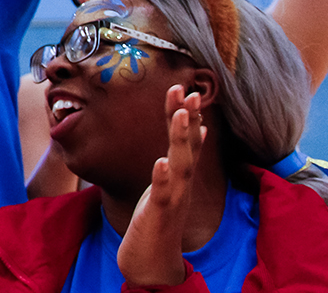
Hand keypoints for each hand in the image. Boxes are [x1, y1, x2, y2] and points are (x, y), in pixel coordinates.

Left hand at [118, 85, 204, 286]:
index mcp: (179, 174)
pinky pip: (164, 194)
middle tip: (189, 91)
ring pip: (181, 165)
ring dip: (182, 139)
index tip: (182, 88)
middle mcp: (181, 183)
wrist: (153, 259)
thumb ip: (175, 160)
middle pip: (188, 146)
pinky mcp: (161, 214)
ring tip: (182, 114)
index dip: (183, 114)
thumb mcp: (165, 184)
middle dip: (189, 118)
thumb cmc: (158, 219)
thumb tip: (192, 132)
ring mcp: (174, 198)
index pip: (183, 139)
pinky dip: (163, 177)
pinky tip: (160, 162)